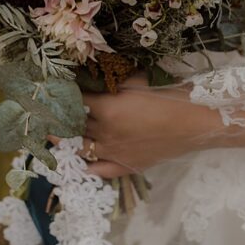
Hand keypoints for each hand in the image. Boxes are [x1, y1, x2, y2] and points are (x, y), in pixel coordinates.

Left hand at [64, 75, 223, 178]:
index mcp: (107, 109)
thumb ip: (114, 79)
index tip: (54, 89)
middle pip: (73, 125)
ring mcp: (115, 152)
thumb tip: (94, 74)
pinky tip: (82, 162)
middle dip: (59, 117)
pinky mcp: (128, 165)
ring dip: (65, 141)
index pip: (75, 100)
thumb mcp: (140, 80)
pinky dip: (88, 167)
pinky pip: (101, 170)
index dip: (63, 94)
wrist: (198, 122)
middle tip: (46, 112)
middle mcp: (105, 133)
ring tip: (53, 135)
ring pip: (81, 148)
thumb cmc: (172, 95)